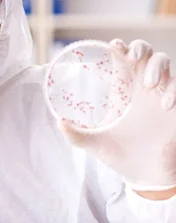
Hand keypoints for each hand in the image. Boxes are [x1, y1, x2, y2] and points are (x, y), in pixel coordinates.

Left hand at [58, 39, 175, 190]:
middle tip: (132, 57)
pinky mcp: (175, 108)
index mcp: (122, 90)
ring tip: (148, 84)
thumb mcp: (96, 144)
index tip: (113, 47)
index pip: (122, 59)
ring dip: (157, 67)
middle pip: (145, 53)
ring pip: (164, 62)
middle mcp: (141, 88)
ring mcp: (160, 95)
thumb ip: (76, 135)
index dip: (119, 48)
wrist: (145, 175)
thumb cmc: (121, 155)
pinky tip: (164, 105)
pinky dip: (173, 91)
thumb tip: (59, 122)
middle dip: (140, 48)